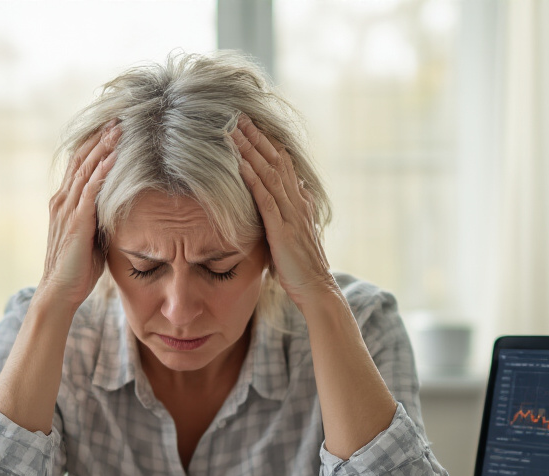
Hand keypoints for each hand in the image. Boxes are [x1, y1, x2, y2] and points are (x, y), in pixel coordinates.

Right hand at [40, 123, 119, 312]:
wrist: (60, 291)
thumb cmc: (78, 268)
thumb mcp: (92, 235)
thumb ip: (100, 217)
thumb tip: (119, 206)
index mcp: (65, 202)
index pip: (79, 164)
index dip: (94, 143)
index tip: (112, 126)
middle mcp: (62, 200)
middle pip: (81, 159)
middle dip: (100, 136)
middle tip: (118, 116)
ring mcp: (67, 209)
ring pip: (85, 169)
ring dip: (103, 147)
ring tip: (119, 128)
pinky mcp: (76, 221)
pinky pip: (90, 191)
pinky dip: (102, 172)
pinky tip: (115, 157)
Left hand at [230, 116, 334, 306]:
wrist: (316, 287)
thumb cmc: (302, 265)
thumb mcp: (296, 231)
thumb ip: (293, 209)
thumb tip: (294, 189)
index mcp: (299, 200)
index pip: (282, 163)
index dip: (266, 143)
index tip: (250, 125)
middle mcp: (297, 201)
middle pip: (275, 161)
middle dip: (256, 137)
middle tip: (238, 115)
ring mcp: (290, 214)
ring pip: (268, 174)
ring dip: (250, 151)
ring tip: (233, 131)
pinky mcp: (282, 229)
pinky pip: (265, 199)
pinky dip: (252, 179)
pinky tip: (239, 164)